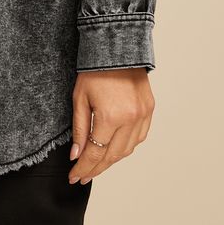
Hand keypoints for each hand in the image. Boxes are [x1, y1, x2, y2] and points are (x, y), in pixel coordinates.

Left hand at [68, 69, 154, 184]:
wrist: (117, 48)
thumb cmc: (95, 69)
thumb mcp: (79, 98)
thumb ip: (80, 129)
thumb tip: (77, 155)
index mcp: (110, 116)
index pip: (95, 152)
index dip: (84, 167)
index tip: (74, 176)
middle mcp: (130, 119)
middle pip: (112, 156)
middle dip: (96, 168)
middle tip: (83, 175)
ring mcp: (142, 115)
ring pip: (127, 150)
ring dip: (111, 160)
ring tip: (97, 165)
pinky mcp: (149, 110)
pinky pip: (139, 138)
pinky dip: (126, 147)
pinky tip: (115, 150)